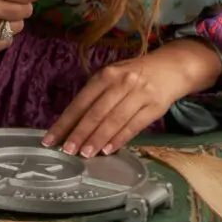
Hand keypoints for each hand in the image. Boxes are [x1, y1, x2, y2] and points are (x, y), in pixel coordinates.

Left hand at [43, 39, 221, 156]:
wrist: (171, 68)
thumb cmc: (135, 74)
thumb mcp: (114, 77)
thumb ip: (96, 96)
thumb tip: (73, 125)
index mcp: (107, 74)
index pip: (81, 101)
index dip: (66, 122)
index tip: (51, 139)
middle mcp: (122, 82)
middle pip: (96, 112)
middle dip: (80, 134)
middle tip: (67, 151)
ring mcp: (140, 93)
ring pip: (114, 120)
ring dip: (98, 139)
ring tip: (85, 154)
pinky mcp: (154, 106)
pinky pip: (134, 126)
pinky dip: (119, 139)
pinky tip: (108, 149)